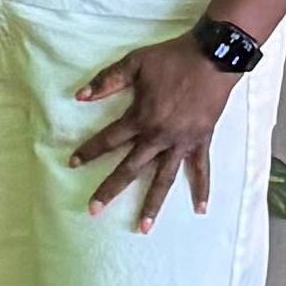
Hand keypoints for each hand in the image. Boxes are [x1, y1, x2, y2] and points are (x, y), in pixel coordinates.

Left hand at [68, 36, 238, 228]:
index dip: (89, 151)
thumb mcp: (135, 63)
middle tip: (93, 210)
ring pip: (164, 179)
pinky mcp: (201, 142)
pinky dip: (202, 188)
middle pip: (130, 168)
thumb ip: (107, 80)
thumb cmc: (172, 59)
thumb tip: (80, 96)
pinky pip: (202, 170)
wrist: (213, 58)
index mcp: (141, 118)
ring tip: (143, 227)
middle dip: (111, 189)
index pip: (109, 139)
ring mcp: (181, 143)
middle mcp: (159, 137)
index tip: (72, 163)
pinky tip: (201, 209)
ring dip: (153, 204)